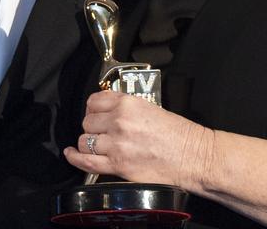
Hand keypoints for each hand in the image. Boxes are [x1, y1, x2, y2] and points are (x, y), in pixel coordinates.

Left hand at [63, 91, 212, 189]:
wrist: (194, 156)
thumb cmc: (179, 134)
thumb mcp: (151, 107)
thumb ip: (127, 108)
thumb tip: (109, 111)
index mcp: (128, 103)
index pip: (94, 101)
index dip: (93, 109)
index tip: (95, 113)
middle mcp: (119, 121)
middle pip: (87, 122)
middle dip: (92, 127)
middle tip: (101, 132)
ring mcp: (117, 144)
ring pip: (85, 140)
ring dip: (88, 143)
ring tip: (96, 145)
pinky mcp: (118, 165)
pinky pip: (86, 161)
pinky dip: (75, 158)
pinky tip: (72, 154)